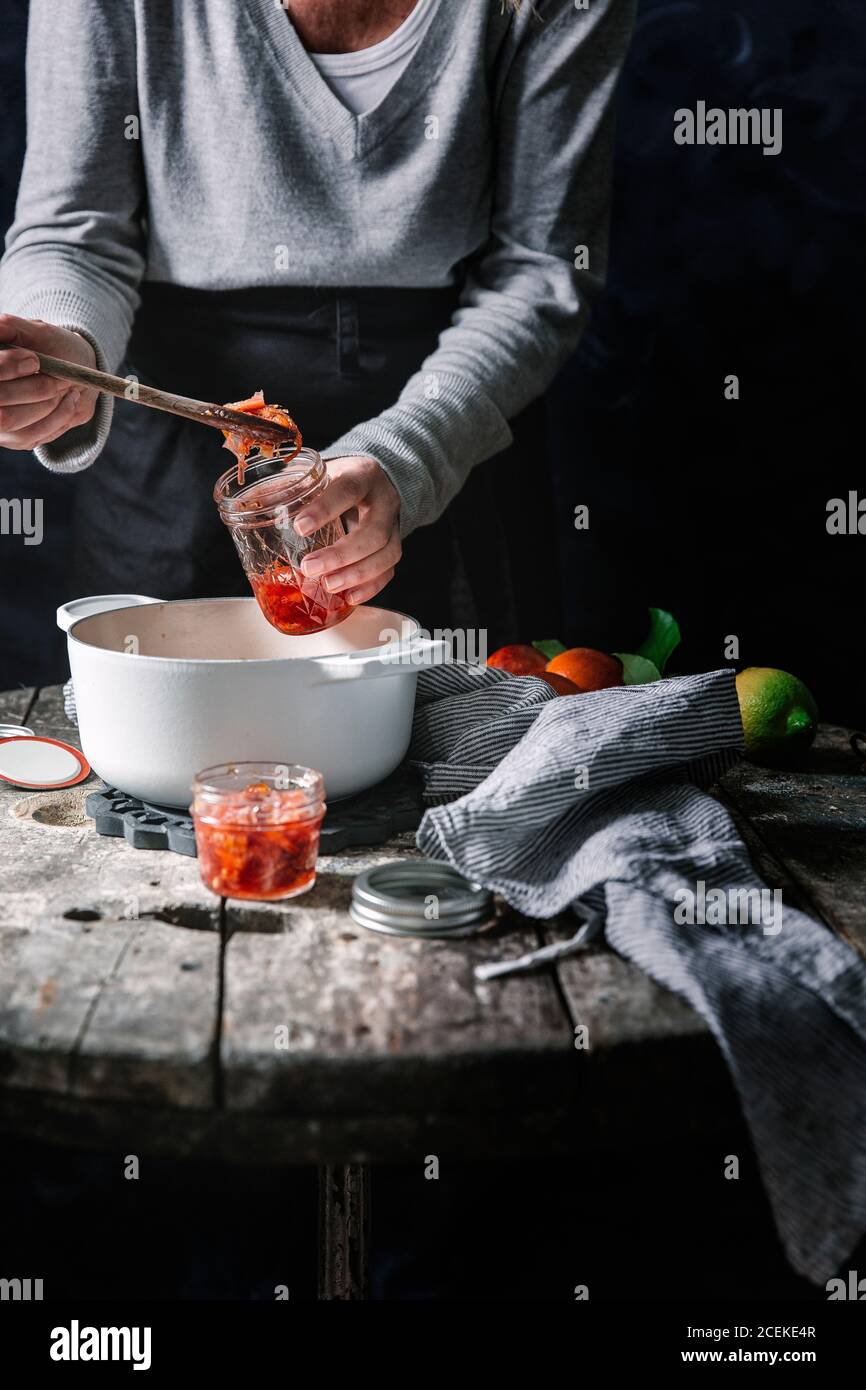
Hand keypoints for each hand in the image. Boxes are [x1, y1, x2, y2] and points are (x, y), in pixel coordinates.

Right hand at [0, 312, 97, 449]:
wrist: (73, 374)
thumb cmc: (51, 347)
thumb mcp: (35, 331)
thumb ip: (11, 327)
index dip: (6, 366)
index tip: (34, 360)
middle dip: (32, 388)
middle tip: (58, 379)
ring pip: (10, 420)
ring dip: (45, 403)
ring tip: (65, 387)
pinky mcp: (13, 439)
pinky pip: (31, 434)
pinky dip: (57, 416)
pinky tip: (69, 400)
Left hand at [296, 455, 400, 604]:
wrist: (371, 480)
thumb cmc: (337, 479)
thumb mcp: (317, 473)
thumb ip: (289, 485)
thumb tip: (251, 503)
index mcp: (362, 474)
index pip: (348, 490)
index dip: (325, 510)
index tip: (299, 528)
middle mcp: (384, 500)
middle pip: (373, 532)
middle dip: (341, 555)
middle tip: (310, 568)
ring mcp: (394, 525)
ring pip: (388, 554)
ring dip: (358, 575)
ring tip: (329, 585)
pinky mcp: (393, 545)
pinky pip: (390, 570)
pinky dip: (371, 587)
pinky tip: (349, 596)